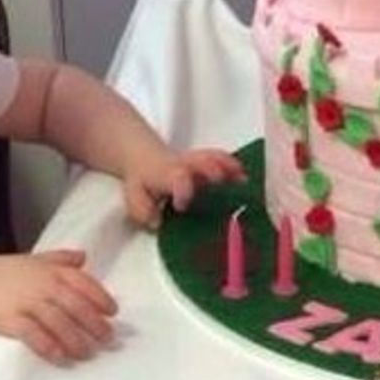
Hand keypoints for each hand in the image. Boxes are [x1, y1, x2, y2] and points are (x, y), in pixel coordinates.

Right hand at [0, 250, 117, 363]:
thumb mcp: (31, 259)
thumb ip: (59, 258)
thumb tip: (84, 256)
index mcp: (49, 270)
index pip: (83, 282)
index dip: (100, 297)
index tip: (113, 312)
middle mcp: (42, 285)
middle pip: (76, 305)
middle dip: (94, 323)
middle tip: (107, 339)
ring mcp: (26, 302)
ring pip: (59, 322)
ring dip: (76, 339)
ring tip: (88, 353)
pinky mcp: (10, 320)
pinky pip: (35, 335)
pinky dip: (51, 347)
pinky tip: (61, 357)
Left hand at [123, 147, 245, 228]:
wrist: (145, 158)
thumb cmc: (143, 183)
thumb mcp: (134, 197)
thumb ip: (143, 210)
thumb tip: (157, 221)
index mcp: (166, 175)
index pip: (176, 178)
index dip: (182, 189)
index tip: (182, 205)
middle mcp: (184, 165)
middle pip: (200, 161)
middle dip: (211, 169)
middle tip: (221, 180)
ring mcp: (196, 162)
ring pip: (213, 158)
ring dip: (228, 167)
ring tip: (244, 180)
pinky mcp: (207, 162)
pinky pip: (222, 160)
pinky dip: (234, 168)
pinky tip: (245, 179)